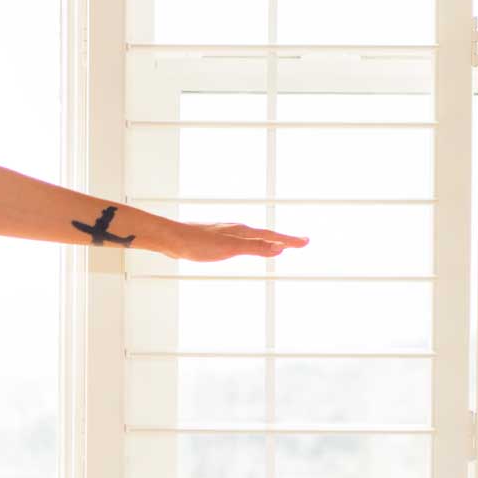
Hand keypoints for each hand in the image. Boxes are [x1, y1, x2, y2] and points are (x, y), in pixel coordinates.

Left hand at [165, 219, 308, 261]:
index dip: (290, 240)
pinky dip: (252, 244)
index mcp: (242, 231)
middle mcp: (236, 229)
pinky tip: (245, 247)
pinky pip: (241, 241)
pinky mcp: (215, 239)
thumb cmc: (198, 243)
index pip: (272, 236)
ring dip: (268, 241)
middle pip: (266, 235)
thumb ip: (254, 248)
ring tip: (279, 245)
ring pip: (253, 238)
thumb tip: (279, 248)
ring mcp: (226, 233)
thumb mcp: (229, 248)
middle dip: (283, 240)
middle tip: (300, 243)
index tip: (306, 241)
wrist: (171, 239)